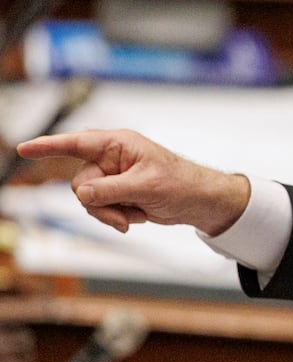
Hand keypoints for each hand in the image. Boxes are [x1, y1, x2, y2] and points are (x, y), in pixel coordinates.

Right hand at [16, 129, 249, 235]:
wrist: (199, 202)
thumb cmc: (180, 184)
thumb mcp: (146, 186)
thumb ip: (110, 190)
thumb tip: (82, 193)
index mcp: (118, 145)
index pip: (77, 144)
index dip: (48, 146)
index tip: (24, 148)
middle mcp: (111, 159)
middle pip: (80, 184)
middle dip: (99, 203)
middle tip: (124, 213)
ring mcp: (113, 178)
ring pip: (88, 201)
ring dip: (110, 213)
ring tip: (134, 216)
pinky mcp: (117, 194)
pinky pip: (101, 209)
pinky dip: (117, 217)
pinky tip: (137, 216)